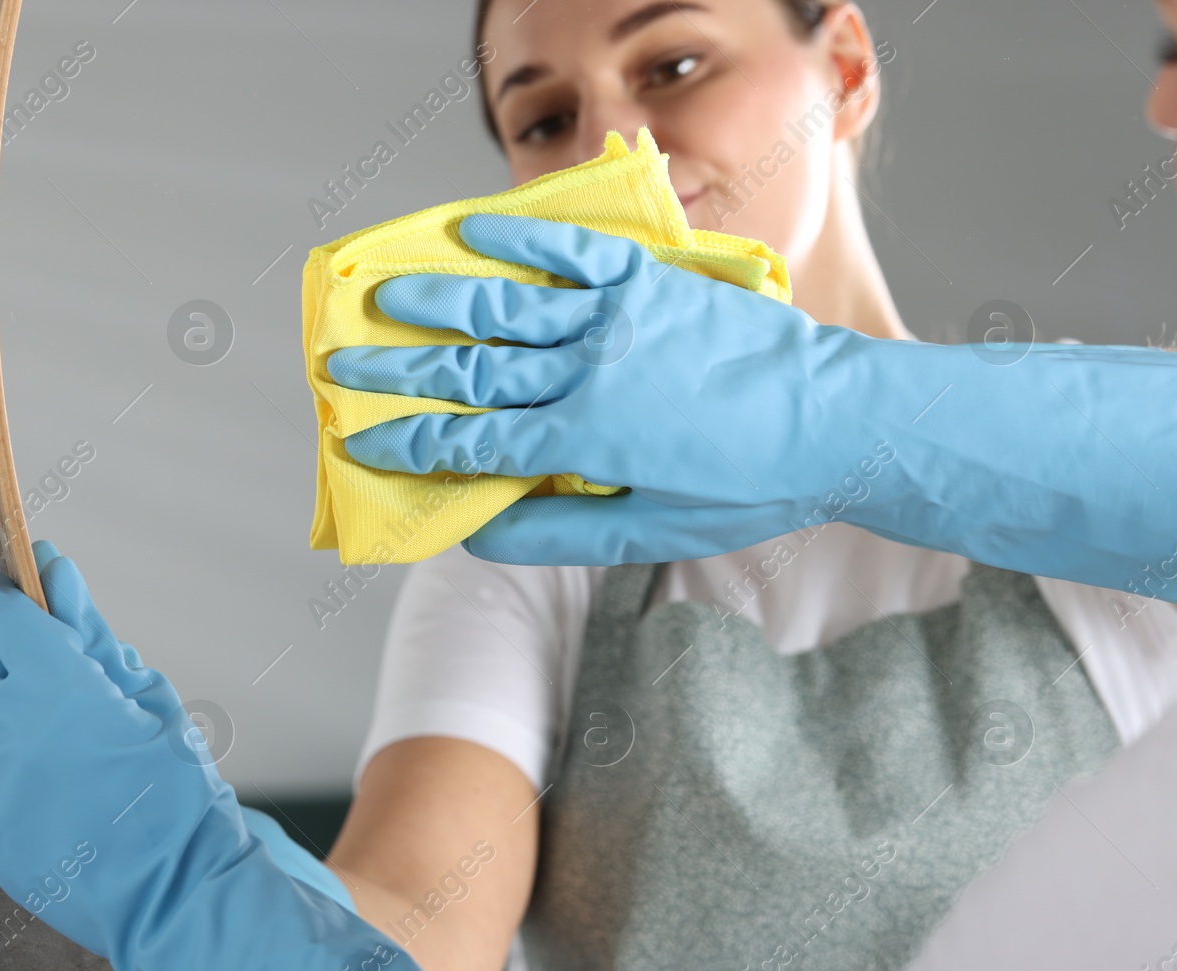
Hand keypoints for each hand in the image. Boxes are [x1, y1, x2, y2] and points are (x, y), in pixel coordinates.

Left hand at [0, 540, 514, 970]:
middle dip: (14, 656)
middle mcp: (8, 735)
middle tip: (60, 664)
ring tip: (79, 745)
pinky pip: (0, 792)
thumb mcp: (153, 699)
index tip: (15, 587)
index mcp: (53, 688)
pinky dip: (28, 784)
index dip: (5, 595)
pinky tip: (77, 798)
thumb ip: (94, 637)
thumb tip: (56, 577)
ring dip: (17, 721)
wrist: (187, 899)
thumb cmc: (184, 795)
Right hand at [327, 212, 884, 563]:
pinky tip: (472, 229)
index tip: (359, 440)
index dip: (409, 445)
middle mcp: (587, 374)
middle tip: (341, 365)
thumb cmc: (746, 489)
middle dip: (399, 373)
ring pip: (507, 307)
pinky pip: (574, 251)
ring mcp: (617, 319)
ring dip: (438, 301)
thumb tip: (476, 532)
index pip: (472, 444)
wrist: (835, 421)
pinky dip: (520, 237)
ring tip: (384, 294)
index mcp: (584, 443)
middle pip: (471, 372)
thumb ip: (556, 534)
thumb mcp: (651, 535)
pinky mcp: (650, 280)